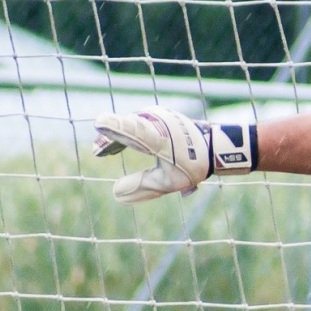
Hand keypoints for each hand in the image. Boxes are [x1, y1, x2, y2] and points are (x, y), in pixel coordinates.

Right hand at [92, 107, 256, 204]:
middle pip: (127, 128)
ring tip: (100, 151)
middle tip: (97, 151)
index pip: (134, 130)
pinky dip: (125, 134)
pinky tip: (113, 147)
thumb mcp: (169, 182)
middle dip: (110, 139)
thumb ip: (142, 187)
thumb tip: (116, 194)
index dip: (116, 127)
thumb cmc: (192, 165)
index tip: (100, 122)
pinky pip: (136, 124)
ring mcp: (157, 117)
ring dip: (115, 137)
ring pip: (130, 125)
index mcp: (160, 138)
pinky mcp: (157, 116)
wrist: (213, 147)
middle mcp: (157, 122)